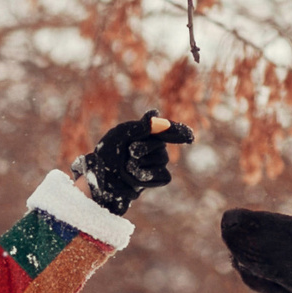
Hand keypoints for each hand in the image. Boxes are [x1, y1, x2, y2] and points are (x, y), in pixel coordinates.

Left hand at [72, 112, 194, 214]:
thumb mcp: (121, 134)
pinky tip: (134, 177)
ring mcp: (158, 163)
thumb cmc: (108, 153)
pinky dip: (147, 176)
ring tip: (127, 166)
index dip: (180, 131)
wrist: (101, 177)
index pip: (169, 130)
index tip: (190, 136)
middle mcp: (156, 147)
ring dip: (140, 164)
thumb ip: (140, 126)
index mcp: (147, 132)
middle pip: (160, 144)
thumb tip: (155, 113)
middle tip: (127, 152)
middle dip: (141, 148)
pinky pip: (163, 176)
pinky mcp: (158, 178)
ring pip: (161, 160)